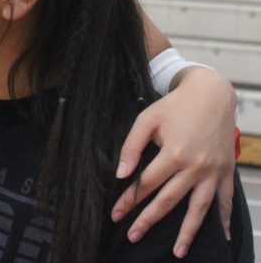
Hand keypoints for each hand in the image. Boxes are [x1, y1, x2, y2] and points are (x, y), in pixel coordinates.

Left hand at [111, 67, 235, 257]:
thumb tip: (121, 173)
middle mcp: (195, 167)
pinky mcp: (226, 172)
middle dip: (148, 220)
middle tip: (133, 236)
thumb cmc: (175, 106)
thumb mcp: (147, 119)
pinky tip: (221, 237)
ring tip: (177, 251)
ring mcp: (212, 172)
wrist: (211, 95)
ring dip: (187, 232)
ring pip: (198, 209)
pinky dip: (224, 220)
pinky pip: (225, 201)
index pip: (146, 184)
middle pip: (168, 201)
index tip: (116, 215)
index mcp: (173, 154)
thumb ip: (132, 146)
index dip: (129, 200)